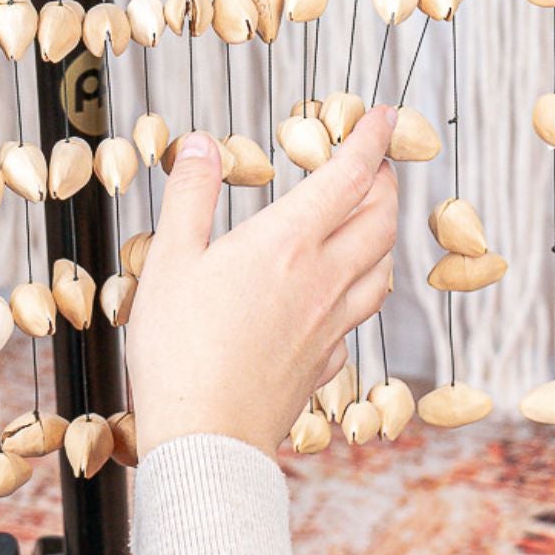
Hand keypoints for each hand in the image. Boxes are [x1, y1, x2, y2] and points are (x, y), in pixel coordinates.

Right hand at [126, 112, 399, 459]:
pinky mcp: (325, 362)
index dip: (371, 140)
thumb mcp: (169, 259)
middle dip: (385, 183)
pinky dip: (362, 292)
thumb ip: (191, 195)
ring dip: (383, 236)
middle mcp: (322, 280)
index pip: (348, 176)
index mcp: (287, 244)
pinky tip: (342, 296)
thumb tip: (201, 146)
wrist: (207, 438)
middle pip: (380, 220)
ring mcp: (330, 325)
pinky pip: (359, 318)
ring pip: (382, 269)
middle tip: (376, 165)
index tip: (382, 116)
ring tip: (369, 223)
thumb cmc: (181, 352)